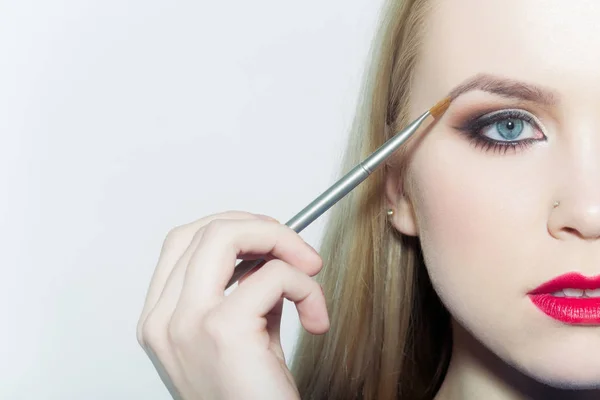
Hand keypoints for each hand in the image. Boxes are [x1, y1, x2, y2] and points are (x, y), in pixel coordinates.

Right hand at [137, 211, 328, 399]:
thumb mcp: (240, 336)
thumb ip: (245, 291)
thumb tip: (271, 253)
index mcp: (161, 319)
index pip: (184, 240)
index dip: (233, 227)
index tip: (269, 240)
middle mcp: (163, 319)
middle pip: (204, 230)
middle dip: (261, 227)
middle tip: (297, 251)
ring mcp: (186, 323)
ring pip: (225, 234)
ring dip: (281, 242)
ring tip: (309, 270)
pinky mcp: (222, 330)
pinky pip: (273, 275)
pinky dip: (305, 286)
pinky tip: (316, 316)